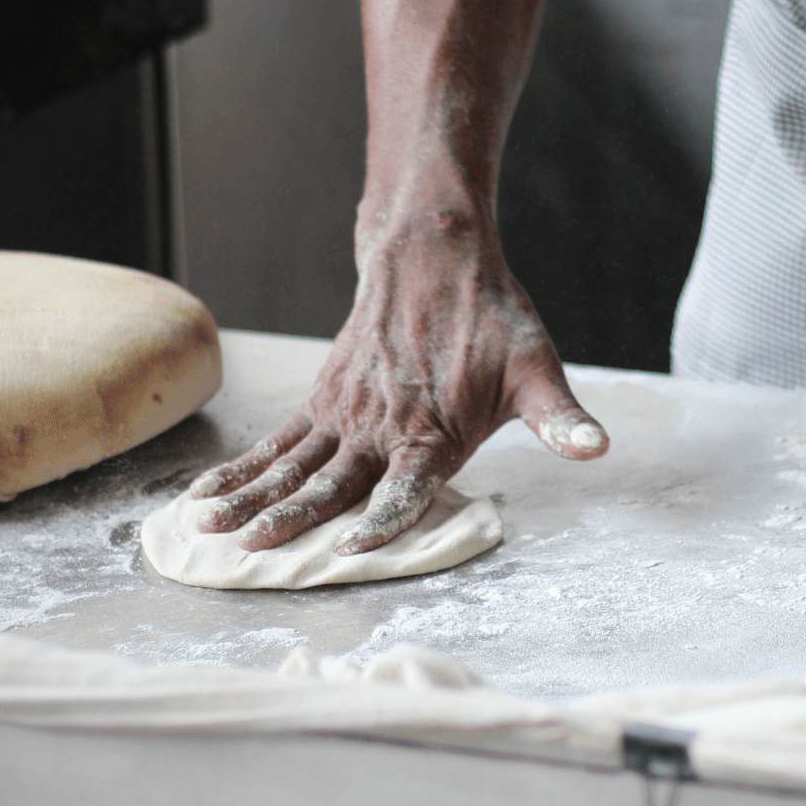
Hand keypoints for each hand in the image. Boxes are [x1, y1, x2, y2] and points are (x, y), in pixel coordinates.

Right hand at [188, 220, 606, 554]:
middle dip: (289, 520)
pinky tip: (207, 497)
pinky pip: (276, 441)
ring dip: (249, 497)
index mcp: (433, 432)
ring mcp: (344, 414)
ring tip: (209, 529)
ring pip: (291, 465)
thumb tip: (597, 448)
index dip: (380, 519)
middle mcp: (381, 427)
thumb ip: (560, 420)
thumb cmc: (492, 320)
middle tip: (252, 551)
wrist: (434, 255)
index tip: (349, 548)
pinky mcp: (322, 400)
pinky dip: (241, 469)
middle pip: (330, 483)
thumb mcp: (537, 368)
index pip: (404, 486)